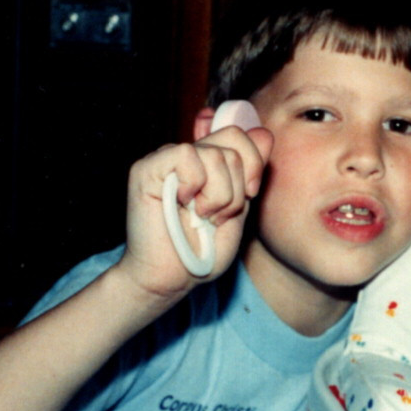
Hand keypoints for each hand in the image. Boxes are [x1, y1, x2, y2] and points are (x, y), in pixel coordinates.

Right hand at [117, 114, 270, 299]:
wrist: (172, 277)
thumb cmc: (203, 249)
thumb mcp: (240, 206)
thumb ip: (250, 170)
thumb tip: (263, 133)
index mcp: (210, 161)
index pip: (244, 135)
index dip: (254, 164)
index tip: (250, 194)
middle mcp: (189, 155)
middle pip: (233, 146)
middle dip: (236, 189)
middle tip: (218, 215)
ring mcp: (166, 160)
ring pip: (215, 155)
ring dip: (218, 196)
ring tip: (202, 216)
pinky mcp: (146, 169)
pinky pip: (186, 156)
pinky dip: (193, 185)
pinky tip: (181, 204)